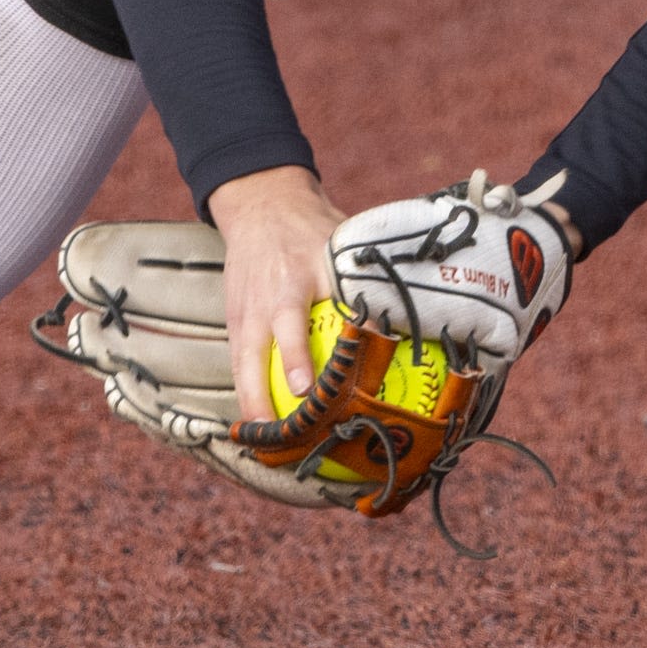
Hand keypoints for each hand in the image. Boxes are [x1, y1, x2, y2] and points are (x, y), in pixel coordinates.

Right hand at [206, 164, 347, 420]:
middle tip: (277, 433)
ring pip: (240, 363)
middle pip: (253, 353)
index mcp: (294, 278)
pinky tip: (260, 421)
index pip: (290, 323)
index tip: (303, 389)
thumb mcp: (341, 245)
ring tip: (263, 441)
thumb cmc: (314, 229)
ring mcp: (243, 310)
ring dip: (250, 402)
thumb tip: (413, 315)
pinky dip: (246, 390)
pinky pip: (238, 360)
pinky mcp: (234, 318)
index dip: (295, 357)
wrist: (262, 206)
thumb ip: (365, 280)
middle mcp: (264, 298)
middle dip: (261, 394)